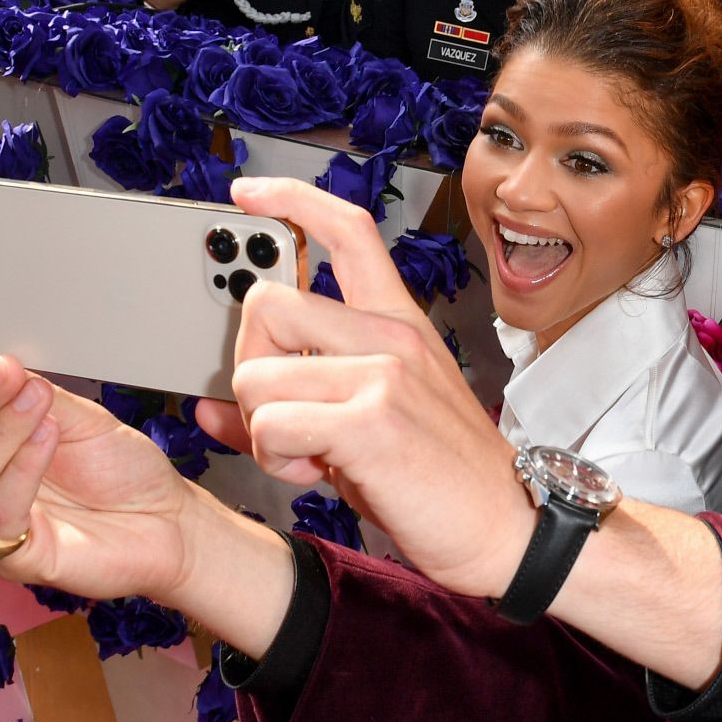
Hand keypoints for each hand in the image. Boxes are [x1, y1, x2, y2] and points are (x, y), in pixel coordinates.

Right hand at [0, 344, 199, 600]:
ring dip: (2, 429)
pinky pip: (0, 511)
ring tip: (38, 398)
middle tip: (7, 370)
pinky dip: (21, 468)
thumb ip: (38, 396)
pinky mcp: (15, 558)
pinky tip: (46, 436)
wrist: (169, 518)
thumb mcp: (82, 420)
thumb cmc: (123, 471)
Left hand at [224, 177, 532, 598]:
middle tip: (280, 409)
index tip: (247, 194)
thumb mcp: (373, 424)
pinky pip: (271, 424)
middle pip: (267, 303)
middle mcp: (392, 336)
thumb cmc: (447, 479)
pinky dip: (275, 458)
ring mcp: (384, 373)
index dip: (290, 201)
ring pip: (257, 373)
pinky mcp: (371, 420)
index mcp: (400, 325)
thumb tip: (212, 407)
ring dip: (261, 426)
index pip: (348, 230)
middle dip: (249, 364)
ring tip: (306, 453)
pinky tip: (315, 471)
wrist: (509, 527)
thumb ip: (299, 402)